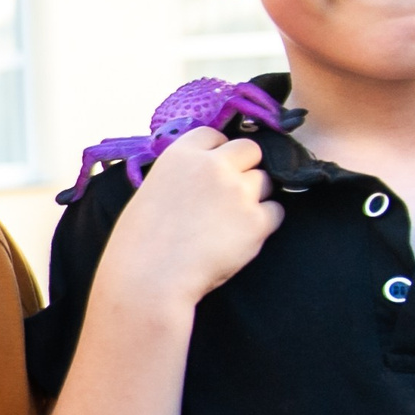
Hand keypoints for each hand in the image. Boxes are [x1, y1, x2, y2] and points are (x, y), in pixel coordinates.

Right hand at [97, 128, 281, 309]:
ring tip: (231, 221)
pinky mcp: (256, 221)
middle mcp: (213, 166)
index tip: (212, 169)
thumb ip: (182, 176)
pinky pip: (275, 212)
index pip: (214, 134)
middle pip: (250, 149)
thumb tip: (204, 177)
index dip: (217, 151)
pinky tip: (240, 238)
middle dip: (244, 167)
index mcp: (181, 155)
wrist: (149, 279)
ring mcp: (238, 192)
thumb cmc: (139, 243)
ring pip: (266, 181)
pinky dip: (263, 223)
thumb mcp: (152, 191)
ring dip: (254, 196)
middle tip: (230, 192)